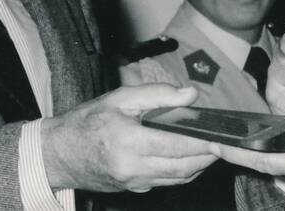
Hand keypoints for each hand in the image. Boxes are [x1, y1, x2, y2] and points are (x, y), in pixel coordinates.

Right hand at [41, 84, 216, 192]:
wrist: (59, 154)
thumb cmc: (87, 122)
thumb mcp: (119, 98)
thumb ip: (157, 94)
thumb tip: (189, 95)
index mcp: (128, 141)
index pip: (177, 145)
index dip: (204, 142)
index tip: (222, 135)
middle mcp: (132, 167)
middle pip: (183, 167)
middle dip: (208, 157)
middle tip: (225, 143)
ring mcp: (134, 182)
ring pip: (178, 178)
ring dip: (199, 166)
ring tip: (212, 149)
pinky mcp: (134, 189)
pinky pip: (166, 182)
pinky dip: (183, 171)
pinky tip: (191, 157)